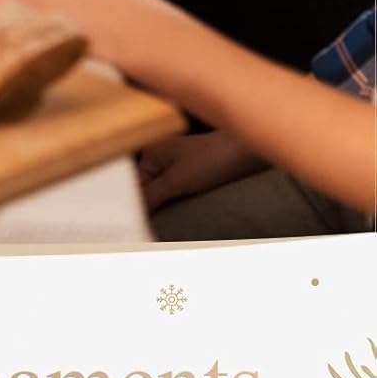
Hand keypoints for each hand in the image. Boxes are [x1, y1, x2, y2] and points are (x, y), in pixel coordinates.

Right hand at [136, 129, 266, 211]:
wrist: (246, 153)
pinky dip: (170, 202)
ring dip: (159, 205)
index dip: (134, 202)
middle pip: (145, 188)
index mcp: (151, 152)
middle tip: (143, 225)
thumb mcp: (178, 181)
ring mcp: (174, 165)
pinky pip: (172, 191)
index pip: (135, 184)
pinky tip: (171, 212)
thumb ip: (152, 195)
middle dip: (146, 205)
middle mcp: (159, 157)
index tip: (132, 221)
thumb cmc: (214, 159)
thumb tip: (134, 210)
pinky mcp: (188, 174)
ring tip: (156, 221)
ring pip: (158, 191)